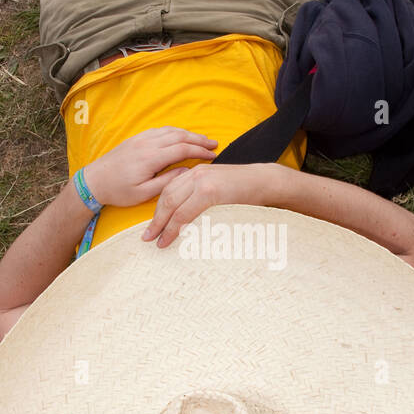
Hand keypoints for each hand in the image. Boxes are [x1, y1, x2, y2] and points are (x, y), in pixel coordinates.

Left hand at [82, 127, 217, 206]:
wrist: (94, 181)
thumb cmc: (118, 191)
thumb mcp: (144, 193)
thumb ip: (167, 182)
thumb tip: (186, 170)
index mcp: (150, 158)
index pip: (182, 149)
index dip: (200, 151)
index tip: (213, 155)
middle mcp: (147, 144)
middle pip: (179, 136)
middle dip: (198, 139)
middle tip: (214, 144)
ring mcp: (141, 139)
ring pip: (170, 130)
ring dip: (188, 133)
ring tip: (202, 139)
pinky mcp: (136, 139)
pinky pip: (160, 130)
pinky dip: (175, 131)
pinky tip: (182, 136)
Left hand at [142, 162, 271, 247]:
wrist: (266, 182)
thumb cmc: (246, 191)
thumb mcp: (220, 189)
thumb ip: (203, 197)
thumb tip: (190, 218)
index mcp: (196, 172)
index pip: (169, 190)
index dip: (158, 209)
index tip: (152, 226)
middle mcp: (195, 174)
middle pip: (166, 197)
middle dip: (155, 219)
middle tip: (147, 237)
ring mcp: (201, 182)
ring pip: (172, 205)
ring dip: (162, 225)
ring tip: (157, 241)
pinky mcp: (209, 191)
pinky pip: (185, 212)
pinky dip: (174, 227)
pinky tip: (169, 237)